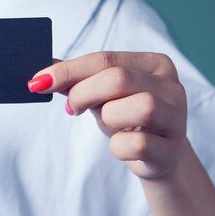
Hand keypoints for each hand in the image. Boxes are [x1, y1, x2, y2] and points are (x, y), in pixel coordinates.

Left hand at [27, 52, 187, 179]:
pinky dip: (118, 146)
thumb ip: (76, 80)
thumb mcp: (103, 94)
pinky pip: (137, 144)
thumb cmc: (127, 118)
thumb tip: (41, 74)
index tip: (38, 82)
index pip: (105, 59)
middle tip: (72, 108)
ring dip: (109, 117)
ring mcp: (176, 118)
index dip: (68, 71)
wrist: (157, 156)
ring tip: (108, 123)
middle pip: (119, 79)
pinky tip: (121, 145)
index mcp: (154, 64)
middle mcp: (171, 85)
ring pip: (139, 107)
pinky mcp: (172, 150)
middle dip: (84, 93)